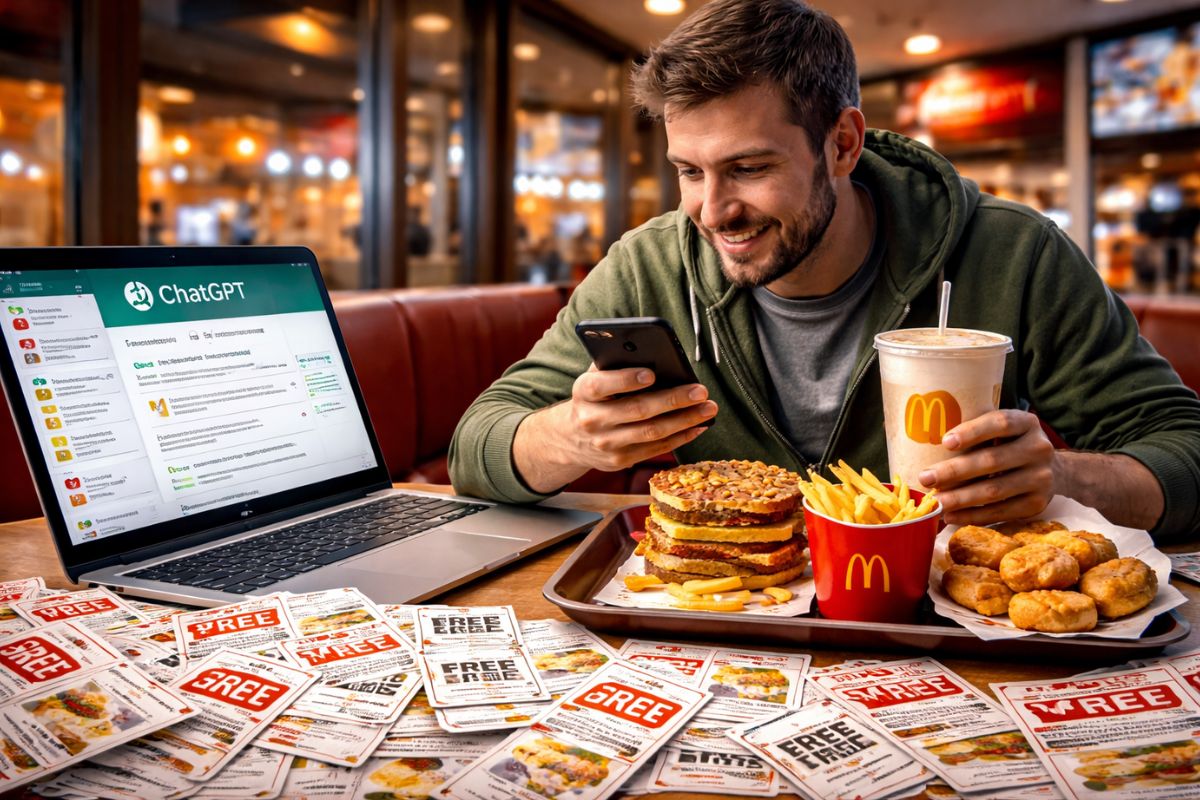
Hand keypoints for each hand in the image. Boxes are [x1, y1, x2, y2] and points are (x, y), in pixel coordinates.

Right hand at [514, 365, 716, 492]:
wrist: (571, 438)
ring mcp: (606, 444)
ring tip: (707, 409)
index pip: (601, 385)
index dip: (625, 380)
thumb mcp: (594, 378)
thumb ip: (615, 364)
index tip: (651, 374)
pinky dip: (680, 437)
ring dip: (684, 420)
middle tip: (700, 391)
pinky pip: (655, 449)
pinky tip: (698, 426)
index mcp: (583, 392)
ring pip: (651, 432)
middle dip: (672, 400)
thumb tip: (651, 351)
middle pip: (637, 410)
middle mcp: (592, 419)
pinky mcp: (619, 461)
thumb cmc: (594, 397)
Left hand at [917, 409, 1055, 525]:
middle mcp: (1039, 448)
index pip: (1000, 423)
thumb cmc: (1012, 446)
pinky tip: (952, 516)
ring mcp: (1041, 478)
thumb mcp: (1004, 431)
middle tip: (925, 478)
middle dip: (954, 471)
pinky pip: (1000, 512)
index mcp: (1027, 423)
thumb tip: (926, 446)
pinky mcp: (1037, 504)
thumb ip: (979, 433)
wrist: (1056, 471)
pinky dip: (973, 516)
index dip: (972, 432)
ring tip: (935, 501)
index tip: (945, 442)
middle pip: (992, 460)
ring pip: (994, 490)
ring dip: (960, 498)